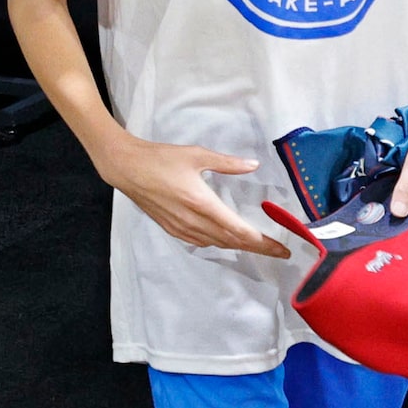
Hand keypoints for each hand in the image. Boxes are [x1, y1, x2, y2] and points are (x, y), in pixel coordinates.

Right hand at [98, 133, 291, 257]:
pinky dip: (219, 242)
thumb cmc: (160, 158)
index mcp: (202, 203)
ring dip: (238, 245)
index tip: (281, 248)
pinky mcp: (172, 229)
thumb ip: (227, 163)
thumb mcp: (196, 155)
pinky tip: (225, 238)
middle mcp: (193, 221)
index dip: (262, 242)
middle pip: (232, 241)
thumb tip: (253, 165)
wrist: (126, 168)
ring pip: (217, 243)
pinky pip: (201, 241)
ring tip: (256, 245)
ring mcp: (181, 228)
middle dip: (257, 248)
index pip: (239, 230)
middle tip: (278, 252)